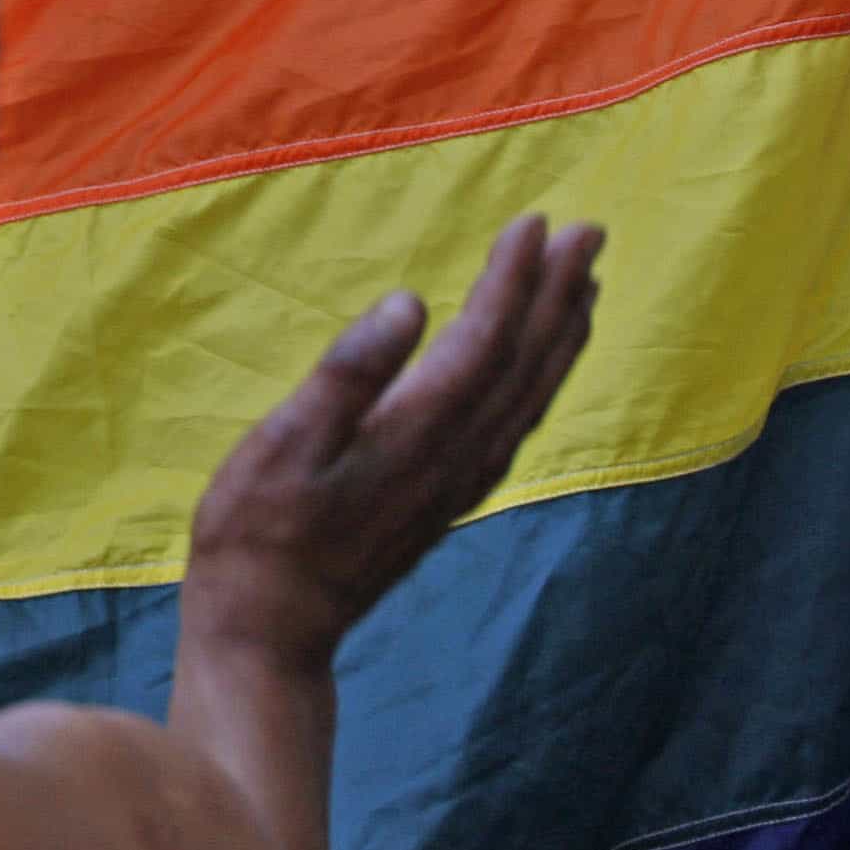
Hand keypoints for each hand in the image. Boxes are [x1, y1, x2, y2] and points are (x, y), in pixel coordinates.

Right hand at [182, 216, 604, 674]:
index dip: (513, 280)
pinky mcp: (448, 499)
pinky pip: (516, 425)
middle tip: (591, 234)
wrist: (272, 626)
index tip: (534, 222)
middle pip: (525, 364)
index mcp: (417, 431)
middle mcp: (455, 456)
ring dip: (561, 336)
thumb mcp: (284, 443)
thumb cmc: (259, 529)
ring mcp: (458, 482)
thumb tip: (409, 303)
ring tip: (585, 286)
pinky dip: (540, 382)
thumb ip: (349, 373)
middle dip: (559, 294)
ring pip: (530, 396)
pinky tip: (538, 367)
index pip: (484, 341)